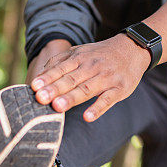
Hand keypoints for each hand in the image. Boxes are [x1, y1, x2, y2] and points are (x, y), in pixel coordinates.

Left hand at [30, 34, 150, 121]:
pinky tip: (88, 117)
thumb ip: (60, 62)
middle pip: (70, 79)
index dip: (47, 78)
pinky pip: (107, 100)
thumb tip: (40, 75)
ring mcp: (106, 78)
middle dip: (55, 89)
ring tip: (57, 107)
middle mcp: (91, 67)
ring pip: (86, 89)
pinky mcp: (119, 89)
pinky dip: (98, 108)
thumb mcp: (80, 51)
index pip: (60, 69)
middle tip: (41, 98)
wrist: (132, 49)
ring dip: (72, 98)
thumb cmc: (100, 54)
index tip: (34, 87)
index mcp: (80, 58)